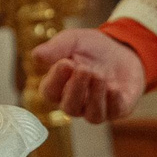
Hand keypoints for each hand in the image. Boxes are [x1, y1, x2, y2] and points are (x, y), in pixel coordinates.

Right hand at [27, 28, 146, 123]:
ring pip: (92, 115)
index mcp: (59, 86)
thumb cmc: (90, 47)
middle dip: (76, 89)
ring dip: (95, 97)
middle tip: (83, 69)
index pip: (50, 91)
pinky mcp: (118, 108)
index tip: (65, 63)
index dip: (56, 79)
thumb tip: (36, 55)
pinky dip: (114, 102)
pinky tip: (115, 88)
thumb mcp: (72, 40)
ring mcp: (97, 107)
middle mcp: (76, 101)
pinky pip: (114, 113)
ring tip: (99, 76)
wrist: (121, 46)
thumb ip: (55, 48)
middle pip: (70, 107)